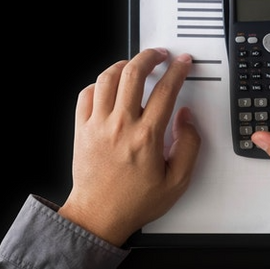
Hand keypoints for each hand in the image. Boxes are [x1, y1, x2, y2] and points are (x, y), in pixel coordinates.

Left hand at [56, 49, 200, 244]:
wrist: (99, 214)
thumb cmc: (134, 201)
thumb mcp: (177, 182)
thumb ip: (188, 147)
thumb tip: (186, 118)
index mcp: (146, 137)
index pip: (165, 91)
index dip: (177, 71)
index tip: (182, 63)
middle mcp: (120, 125)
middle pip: (133, 74)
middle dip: (149, 57)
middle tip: (159, 54)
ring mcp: (97, 124)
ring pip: (107, 78)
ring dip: (123, 65)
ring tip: (134, 64)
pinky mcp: (80, 127)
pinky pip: (86, 93)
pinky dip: (98, 84)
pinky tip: (108, 86)